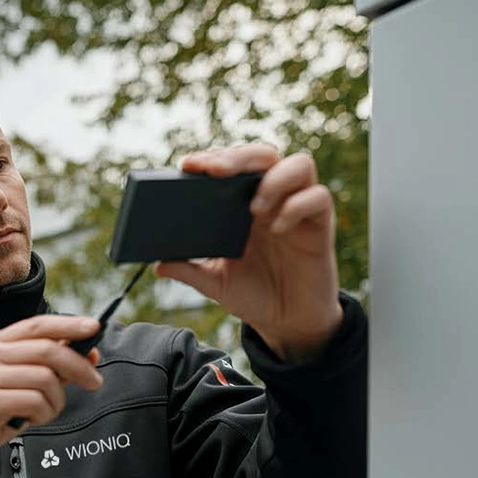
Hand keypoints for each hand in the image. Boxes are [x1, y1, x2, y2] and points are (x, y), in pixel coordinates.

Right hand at [0, 315, 102, 470]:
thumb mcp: (22, 381)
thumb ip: (51, 367)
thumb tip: (89, 354)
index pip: (38, 325)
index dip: (68, 324)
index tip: (94, 327)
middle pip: (47, 350)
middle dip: (78, 366)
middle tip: (94, 382)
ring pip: (45, 378)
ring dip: (57, 400)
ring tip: (47, 409)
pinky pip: (34, 402)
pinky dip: (44, 413)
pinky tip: (33, 418)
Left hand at [154, 143, 343, 363]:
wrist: (288, 322)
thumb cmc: (254, 294)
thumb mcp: (215, 283)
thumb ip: (189, 271)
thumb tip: (158, 264)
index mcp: (243, 204)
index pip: (231, 166)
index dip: (211, 158)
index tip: (187, 166)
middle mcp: (272, 198)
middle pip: (263, 154)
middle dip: (237, 157)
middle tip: (214, 171)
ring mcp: (298, 209)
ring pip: (299, 164)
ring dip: (274, 178)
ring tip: (253, 207)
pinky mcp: (320, 226)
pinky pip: (318, 198)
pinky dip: (297, 207)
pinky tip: (277, 228)